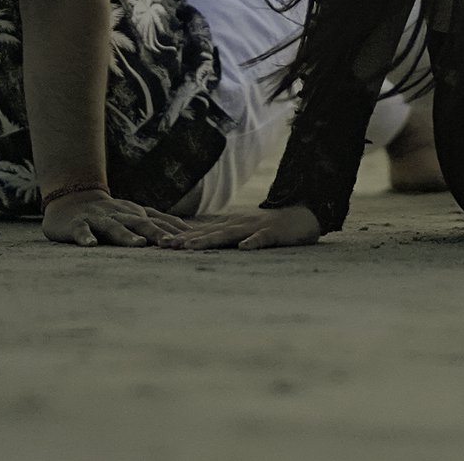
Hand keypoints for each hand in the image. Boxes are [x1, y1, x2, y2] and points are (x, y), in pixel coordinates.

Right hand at [40, 191, 190, 247]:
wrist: (72, 200)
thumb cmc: (110, 213)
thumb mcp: (135, 215)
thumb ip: (159, 222)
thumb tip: (189, 230)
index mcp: (136, 214)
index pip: (158, 223)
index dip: (174, 232)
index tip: (192, 241)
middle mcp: (121, 215)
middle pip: (141, 224)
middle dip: (156, 233)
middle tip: (170, 243)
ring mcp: (99, 219)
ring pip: (114, 227)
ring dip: (126, 235)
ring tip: (138, 244)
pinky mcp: (78, 224)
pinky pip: (82, 230)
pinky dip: (86, 237)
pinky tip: (91, 244)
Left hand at [171, 206, 321, 250]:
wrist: (303, 215)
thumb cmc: (271, 228)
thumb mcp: (244, 232)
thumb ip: (225, 238)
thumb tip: (200, 246)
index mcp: (231, 226)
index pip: (202, 232)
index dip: (181, 237)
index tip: (160, 243)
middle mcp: (238, 224)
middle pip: (209, 232)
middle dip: (187, 239)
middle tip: (166, 246)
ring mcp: (255, 227)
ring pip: (229, 234)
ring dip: (209, 240)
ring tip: (191, 247)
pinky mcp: (274, 233)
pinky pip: (262, 238)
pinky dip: (253, 243)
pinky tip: (244, 248)